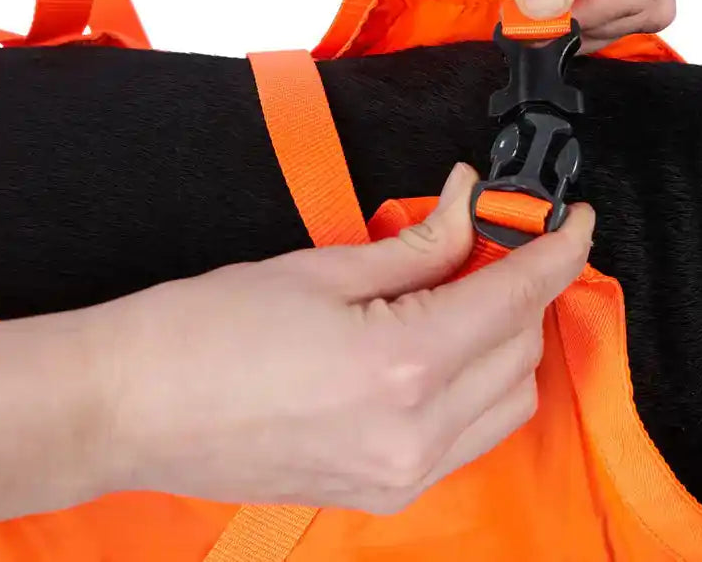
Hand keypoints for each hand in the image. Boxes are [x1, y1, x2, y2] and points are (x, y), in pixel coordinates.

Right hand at [94, 164, 593, 513]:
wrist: (126, 409)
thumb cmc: (202, 331)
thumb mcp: (322, 268)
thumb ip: (419, 245)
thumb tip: (468, 207)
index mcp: (404, 365)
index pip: (517, 298)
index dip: (557, 250)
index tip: (574, 220)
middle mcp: (416, 433)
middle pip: (522, 350)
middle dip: (523, 290)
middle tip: (492, 240)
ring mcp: (401, 474)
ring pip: (508, 402)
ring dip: (507, 343)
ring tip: (464, 294)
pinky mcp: (382, 493)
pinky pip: (469, 439)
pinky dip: (478, 390)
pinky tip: (443, 349)